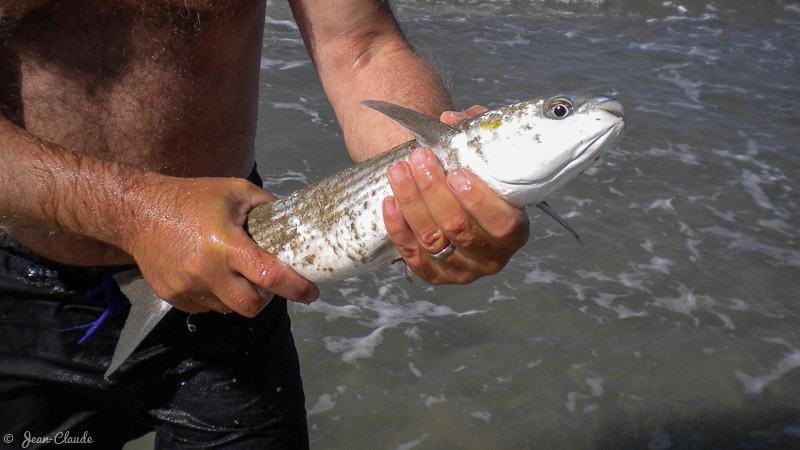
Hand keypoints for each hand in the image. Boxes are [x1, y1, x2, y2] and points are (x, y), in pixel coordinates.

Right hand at [123, 176, 318, 316]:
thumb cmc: (191, 198)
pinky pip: (207, 307)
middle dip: (267, 297)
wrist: (138, 211)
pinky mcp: (174, 297)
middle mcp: (206, 271)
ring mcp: (187, 288)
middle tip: (269, 282)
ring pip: (229, 308)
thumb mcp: (236, 191)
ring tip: (235, 271)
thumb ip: (268, 206)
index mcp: (225, 243)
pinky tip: (211, 272)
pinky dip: (218, 295)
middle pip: (251, 305)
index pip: (268, 275)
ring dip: (240, 296)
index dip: (295, 287)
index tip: (311, 291)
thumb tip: (297, 220)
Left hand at [382, 106, 529, 283]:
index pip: (503, 224)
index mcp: (514, 231)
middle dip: (434, 191)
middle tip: (419, 157)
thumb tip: (452, 119)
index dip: (479, 201)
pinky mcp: (434, 275)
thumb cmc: (473, 177)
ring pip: (433, 240)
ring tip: (399, 170)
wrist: (453, 201)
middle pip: (460, 229)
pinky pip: (412, 255)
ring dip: (412, 202)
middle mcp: (490, 258)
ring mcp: (461, 271)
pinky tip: (390, 200)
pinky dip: (398, 228)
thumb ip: (475, 132)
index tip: (457, 173)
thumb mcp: (482, 156)